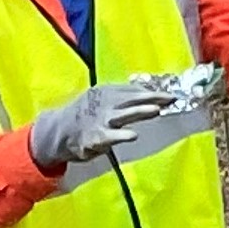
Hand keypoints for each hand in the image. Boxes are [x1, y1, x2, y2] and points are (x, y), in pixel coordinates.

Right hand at [27, 76, 176, 171]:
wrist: (58, 131)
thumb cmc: (83, 116)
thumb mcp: (100, 99)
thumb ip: (121, 96)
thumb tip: (147, 92)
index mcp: (107, 91)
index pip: (133, 89)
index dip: (152, 91)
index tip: (169, 93)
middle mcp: (104, 102)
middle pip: (132, 98)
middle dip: (153, 98)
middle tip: (170, 98)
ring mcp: (100, 120)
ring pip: (124, 114)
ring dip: (140, 111)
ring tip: (156, 110)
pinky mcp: (95, 137)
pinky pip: (111, 136)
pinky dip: (121, 135)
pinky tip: (132, 135)